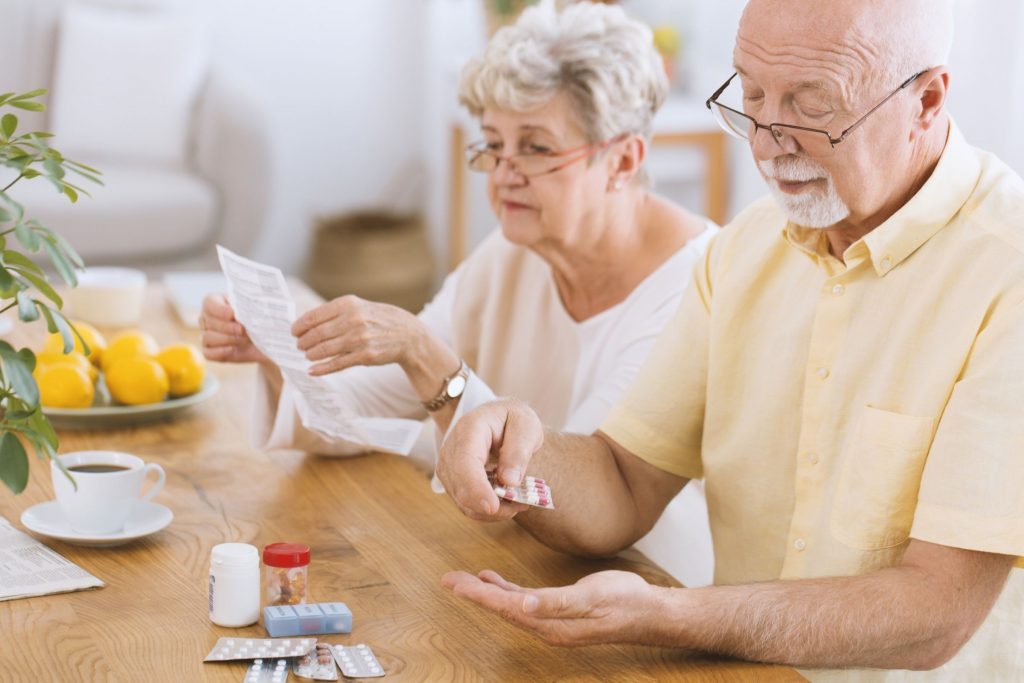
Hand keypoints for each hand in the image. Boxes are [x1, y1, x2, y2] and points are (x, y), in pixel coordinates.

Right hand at [200, 294, 268, 363]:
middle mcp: (207, 318)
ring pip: (208, 338)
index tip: (233, 314)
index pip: (209, 303)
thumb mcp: (255, 308)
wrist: (264, 338)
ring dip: (228, 339)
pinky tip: (232, 349)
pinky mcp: (210, 352)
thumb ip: (247, 305)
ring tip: (244, 339)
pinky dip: (220, 352)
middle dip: (229, 327)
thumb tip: (246, 308)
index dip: (220, 310)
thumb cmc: (258, 318)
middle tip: (244, 330)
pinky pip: (208, 353)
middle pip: (210, 322)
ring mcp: (206, 335)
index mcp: (215, 302)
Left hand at [291, 295, 426, 376]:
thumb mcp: (359, 307)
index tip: (294, 332)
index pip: (314, 316)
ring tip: (307, 355)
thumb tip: (307, 323)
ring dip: (311, 354)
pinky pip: (337, 364)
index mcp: (348, 304)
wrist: (408, 334)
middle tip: (299, 346)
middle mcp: (353, 320)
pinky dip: (321, 369)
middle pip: (317, 334)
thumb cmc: (379, 319)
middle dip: (303, 342)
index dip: (299, 326)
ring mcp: (359, 339)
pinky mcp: (364, 356)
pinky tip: (312, 370)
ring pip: (324, 349)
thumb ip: (336, 313)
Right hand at [436, 399, 542, 521]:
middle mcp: (451, 449)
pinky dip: (487, 510)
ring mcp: (448, 467)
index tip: (493, 507)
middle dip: (491, 505)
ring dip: (492, 510)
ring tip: (519, 502)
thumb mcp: (525, 426)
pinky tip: (507, 503)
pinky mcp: (452, 481)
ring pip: (463, 501)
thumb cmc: (512, 419)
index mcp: (469, 429)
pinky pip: (466, 504)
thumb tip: (509, 481)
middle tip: (522, 505)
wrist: (498, 418)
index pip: (465, 462)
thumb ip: (518, 452)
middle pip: (461, 487)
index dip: (476, 488)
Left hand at [442, 569, 661, 646]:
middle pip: (502, 608)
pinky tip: (495, 580)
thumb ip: (557, 602)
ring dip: (487, 592)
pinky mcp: (559, 610)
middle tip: (449, 580)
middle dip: (474, 594)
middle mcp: (547, 626)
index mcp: (551, 624)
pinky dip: (506, 590)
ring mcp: (552, 620)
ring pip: (510, 605)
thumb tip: (525, 605)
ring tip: (463, 580)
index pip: (506, 608)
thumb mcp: (591, 597)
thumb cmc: (624, 602)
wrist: (648, 611)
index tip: (455, 584)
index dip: (479, 595)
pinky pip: (525, 601)